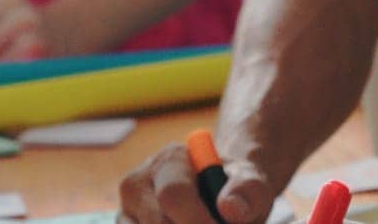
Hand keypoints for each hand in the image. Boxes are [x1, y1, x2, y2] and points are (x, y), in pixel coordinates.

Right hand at [119, 141, 276, 223]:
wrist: (218, 196)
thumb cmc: (233, 189)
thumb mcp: (251, 183)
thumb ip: (247, 191)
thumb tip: (229, 209)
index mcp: (169, 160)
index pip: (173, 195)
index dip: (198, 221)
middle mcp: (138, 183)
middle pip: (157, 223)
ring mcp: (126, 211)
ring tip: (201, 223)